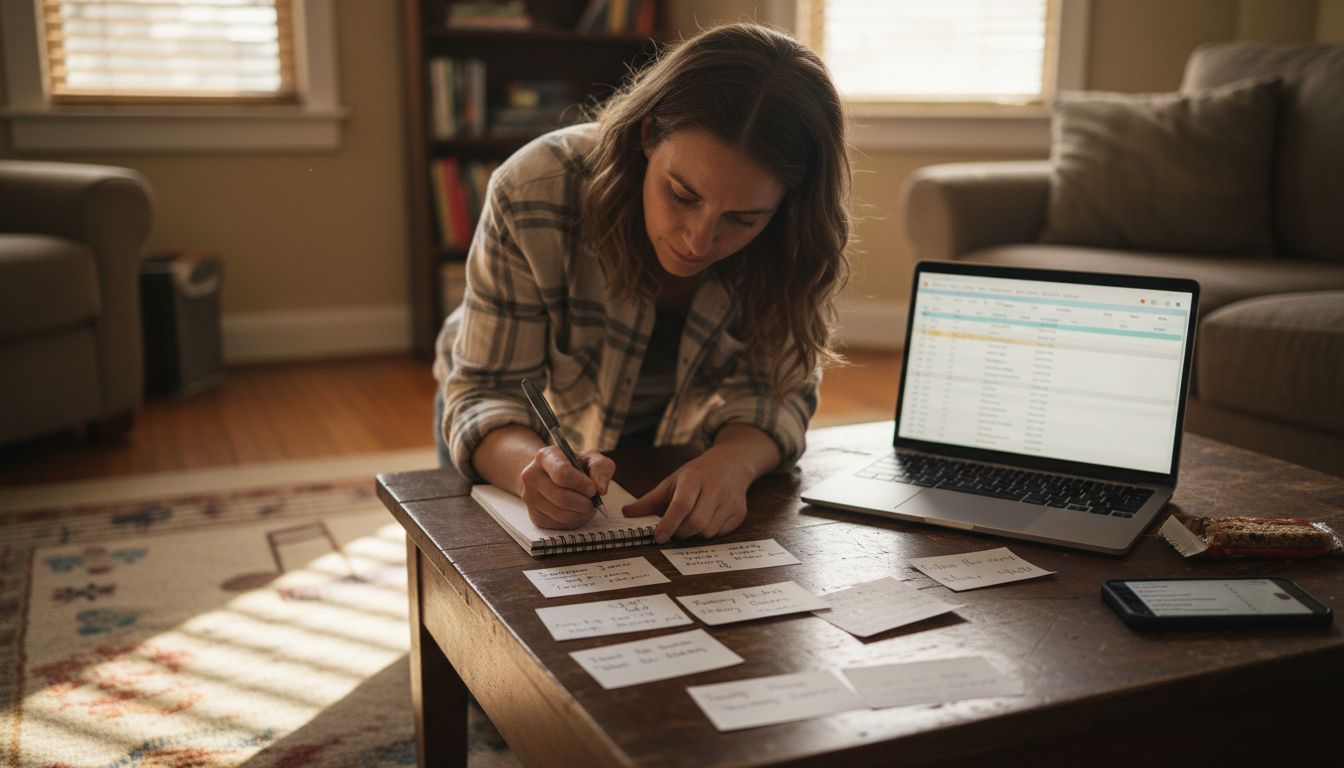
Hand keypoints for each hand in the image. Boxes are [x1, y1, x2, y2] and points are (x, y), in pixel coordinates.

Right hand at [519, 446, 614, 529]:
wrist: (550, 476)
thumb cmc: (574, 466)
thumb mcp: (590, 459)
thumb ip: (601, 467)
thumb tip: (600, 489)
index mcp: (545, 456)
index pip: (562, 474)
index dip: (581, 485)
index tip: (592, 489)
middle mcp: (531, 476)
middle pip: (562, 498)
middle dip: (584, 503)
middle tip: (593, 501)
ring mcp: (529, 497)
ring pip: (561, 515)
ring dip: (581, 514)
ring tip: (587, 506)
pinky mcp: (534, 516)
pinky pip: (559, 525)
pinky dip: (574, 522)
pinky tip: (577, 512)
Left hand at [623, 451, 754, 543]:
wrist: (731, 464)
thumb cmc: (696, 475)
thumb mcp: (672, 481)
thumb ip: (649, 500)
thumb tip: (626, 513)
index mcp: (694, 477)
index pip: (681, 505)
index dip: (668, 523)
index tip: (658, 537)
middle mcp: (715, 488)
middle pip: (696, 523)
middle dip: (681, 532)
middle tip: (674, 528)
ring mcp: (730, 501)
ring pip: (708, 532)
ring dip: (695, 533)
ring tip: (692, 519)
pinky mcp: (740, 513)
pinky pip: (720, 534)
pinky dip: (709, 532)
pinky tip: (708, 518)